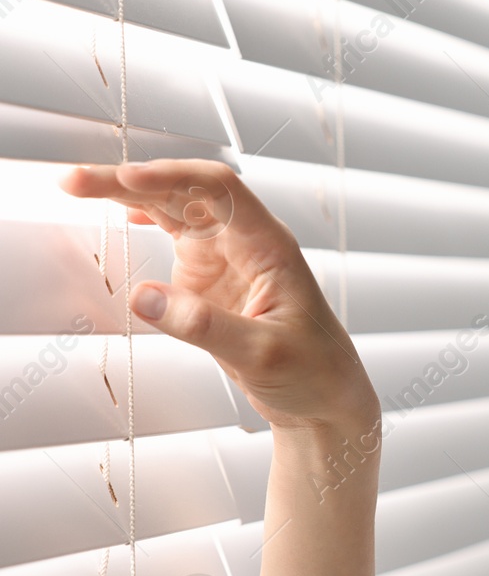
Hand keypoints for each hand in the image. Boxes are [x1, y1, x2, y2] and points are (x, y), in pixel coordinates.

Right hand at [59, 159, 379, 432]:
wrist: (326, 399)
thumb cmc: (314, 371)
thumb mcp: (262, 354)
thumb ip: (203, 326)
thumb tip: (141, 298)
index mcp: (270, 246)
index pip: (220, 190)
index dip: (171, 176)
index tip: (125, 179)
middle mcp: (247, 241)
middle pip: (186, 191)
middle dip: (131, 180)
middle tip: (74, 182)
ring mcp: (228, 256)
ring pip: (174, 207)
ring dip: (128, 194)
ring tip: (77, 187)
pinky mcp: (211, 277)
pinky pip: (174, 233)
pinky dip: (145, 218)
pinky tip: (120, 213)